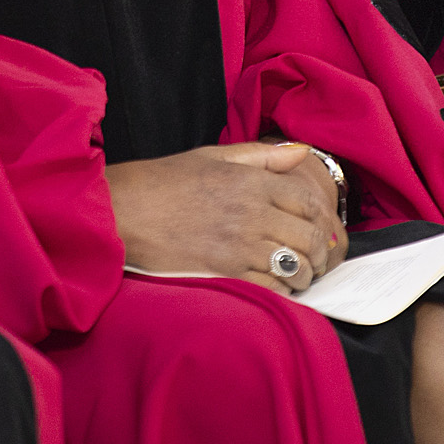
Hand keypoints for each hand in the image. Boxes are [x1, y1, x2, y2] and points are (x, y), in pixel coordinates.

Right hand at [105, 142, 343, 293]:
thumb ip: (261, 156)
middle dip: (319, 252)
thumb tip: (301, 152)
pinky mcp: (226, 271)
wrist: (124, 210)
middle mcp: (252, 211)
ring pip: (295, 265)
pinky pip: (271, 287)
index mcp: (251, 181)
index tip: (317, 229)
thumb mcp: (213, 156)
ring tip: (298, 277)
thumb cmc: (164, 181)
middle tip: (315, 260)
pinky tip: (277, 288)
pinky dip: (281, 291)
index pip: (306, 201)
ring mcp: (240, 244)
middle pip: (308, 236)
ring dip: (303, 275)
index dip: (319, 219)